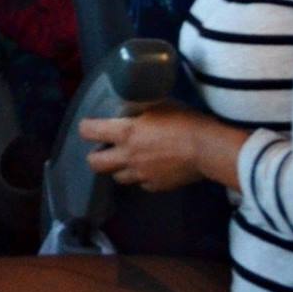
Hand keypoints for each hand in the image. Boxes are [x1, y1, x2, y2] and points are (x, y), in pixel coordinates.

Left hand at [81, 102, 226, 191]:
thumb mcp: (157, 104)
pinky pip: (141, 184)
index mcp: (125, 133)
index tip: (89, 126)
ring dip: (119, 168)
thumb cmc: (183, 120)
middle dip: (95, 156)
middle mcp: (128, 156)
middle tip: (104, 148)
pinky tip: (151, 168)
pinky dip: (141, 177)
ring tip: (128, 159)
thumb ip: (139, 108)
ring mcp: (141, 175)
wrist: (207, 149)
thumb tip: (131, 106)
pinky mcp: (156, 187)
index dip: (86, 127)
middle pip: (95, 164)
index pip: (89, 131)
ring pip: (117, 177)